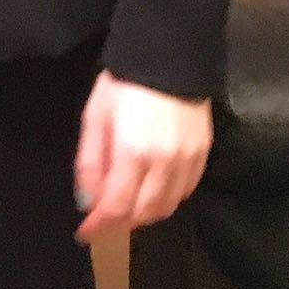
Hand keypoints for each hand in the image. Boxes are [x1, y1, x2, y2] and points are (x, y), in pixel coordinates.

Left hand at [73, 70, 212, 241]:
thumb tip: (88, 200)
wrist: (168, 54)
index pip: (117, 206)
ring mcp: (189, 161)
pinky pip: (185, 192)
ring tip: (124, 208)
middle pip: (144, 213)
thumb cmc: (123, 82)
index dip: (100, 226)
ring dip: (144, 215)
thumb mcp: (96, 116)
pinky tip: (151, 193)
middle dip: (121, 222)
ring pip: (167, 207)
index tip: (85, 234)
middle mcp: (165, 164)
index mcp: (133, 153)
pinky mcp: (204, 155)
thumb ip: (90, 160)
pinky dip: (167, 201)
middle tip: (103, 221)